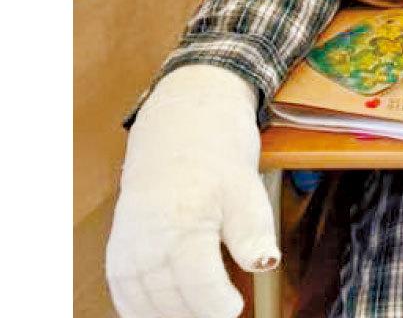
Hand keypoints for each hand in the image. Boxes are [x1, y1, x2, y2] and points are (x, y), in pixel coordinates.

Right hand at [106, 65, 279, 317]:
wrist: (179, 122)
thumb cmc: (217, 153)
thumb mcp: (245, 185)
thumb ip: (252, 231)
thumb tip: (266, 263)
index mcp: (181, 226)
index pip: (198, 288)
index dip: (218, 307)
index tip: (235, 308)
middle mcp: (146, 243)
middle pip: (171, 304)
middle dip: (198, 314)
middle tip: (221, 312)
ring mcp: (127, 250)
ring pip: (145, 307)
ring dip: (171, 315)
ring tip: (200, 311)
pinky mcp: (118, 253)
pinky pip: (126, 296)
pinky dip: (144, 310)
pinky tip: (168, 311)